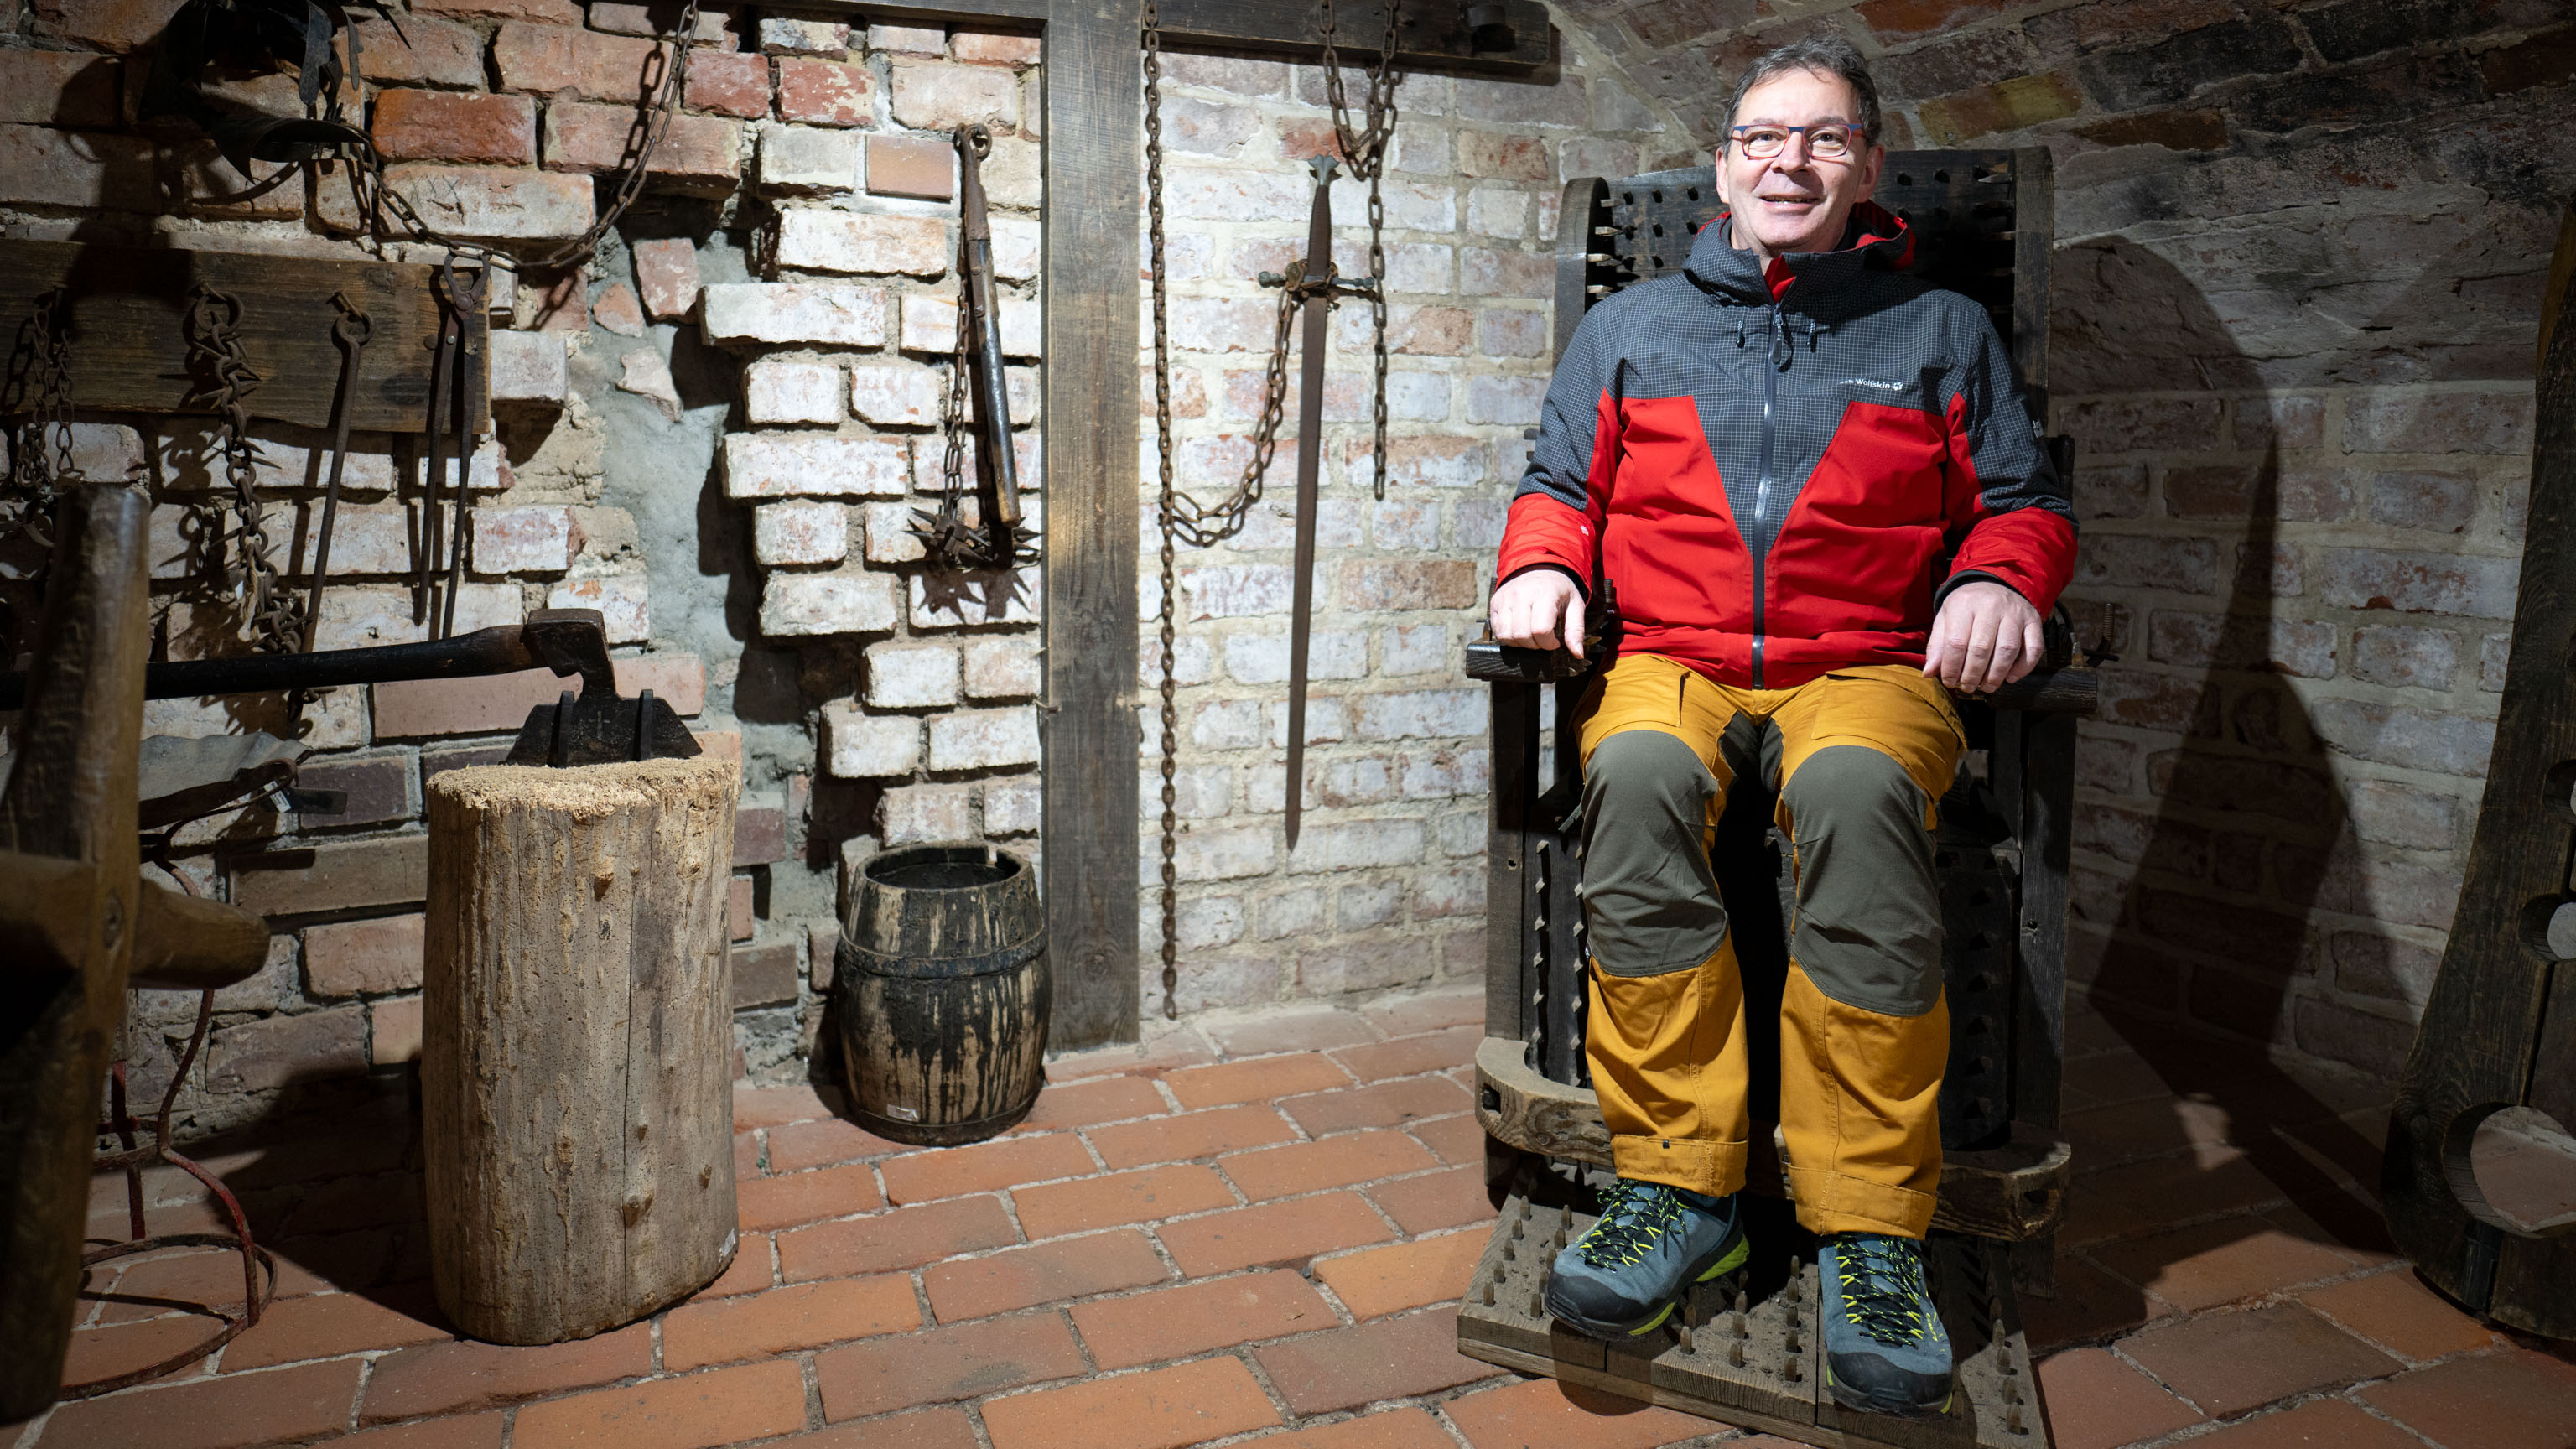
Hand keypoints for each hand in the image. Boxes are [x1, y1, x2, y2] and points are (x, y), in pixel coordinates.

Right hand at [1490, 570, 1587, 658]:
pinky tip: (1519, 630)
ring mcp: (1505, 598)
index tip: (1554, 641)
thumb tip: (1577, 653)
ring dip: (1520, 643)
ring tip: (1531, 635)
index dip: (1548, 643)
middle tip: (1543, 638)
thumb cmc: (1558, 589)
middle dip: (1535, 644)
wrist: (1538, 567)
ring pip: (1507, 636)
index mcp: (1544, 594)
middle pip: (1523, 636)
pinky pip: (1497, 631)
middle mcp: (1521, 594)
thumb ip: (1576, 630)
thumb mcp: (1574, 605)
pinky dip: (1508, 637)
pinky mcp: (1495, 603)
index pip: (1541, 630)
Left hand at [1924, 581, 2042, 693]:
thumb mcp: (1945, 618)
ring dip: (1996, 674)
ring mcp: (2015, 613)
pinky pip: (2034, 647)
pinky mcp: (2033, 620)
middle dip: (1973, 674)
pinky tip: (2010, 677)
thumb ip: (1937, 645)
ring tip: (1987, 686)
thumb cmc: (1966, 607)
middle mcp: (1991, 606)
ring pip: (2007, 649)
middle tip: (1968, 687)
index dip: (1952, 668)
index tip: (1950, 682)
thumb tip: (1929, 673)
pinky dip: (2024, 667)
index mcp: (1964, 604)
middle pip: (1982, 648)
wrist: (1994, 583)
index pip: (1956, 642)